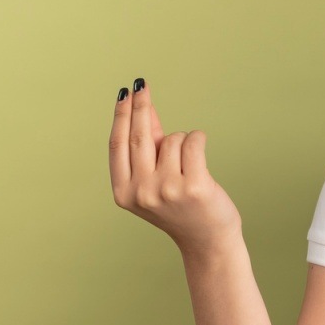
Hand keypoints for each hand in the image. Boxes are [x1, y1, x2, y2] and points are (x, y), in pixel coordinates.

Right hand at [108, 78, 241, 255]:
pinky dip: (198, 139)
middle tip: (142, 85)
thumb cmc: (180, 205)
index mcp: (123, 193)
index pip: (117, 144)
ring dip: (182, 140)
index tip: (125, 92)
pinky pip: (194, 141)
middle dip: (141, 106)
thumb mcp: (153, 179)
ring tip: (188, 164)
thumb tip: (142, 106)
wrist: (207, 239)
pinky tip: (200, 155)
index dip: (121, 115)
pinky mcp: (194, 185)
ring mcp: (166, 189)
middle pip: (139, 136)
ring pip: (172, 139)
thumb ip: (146, 147)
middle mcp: (141, 192)